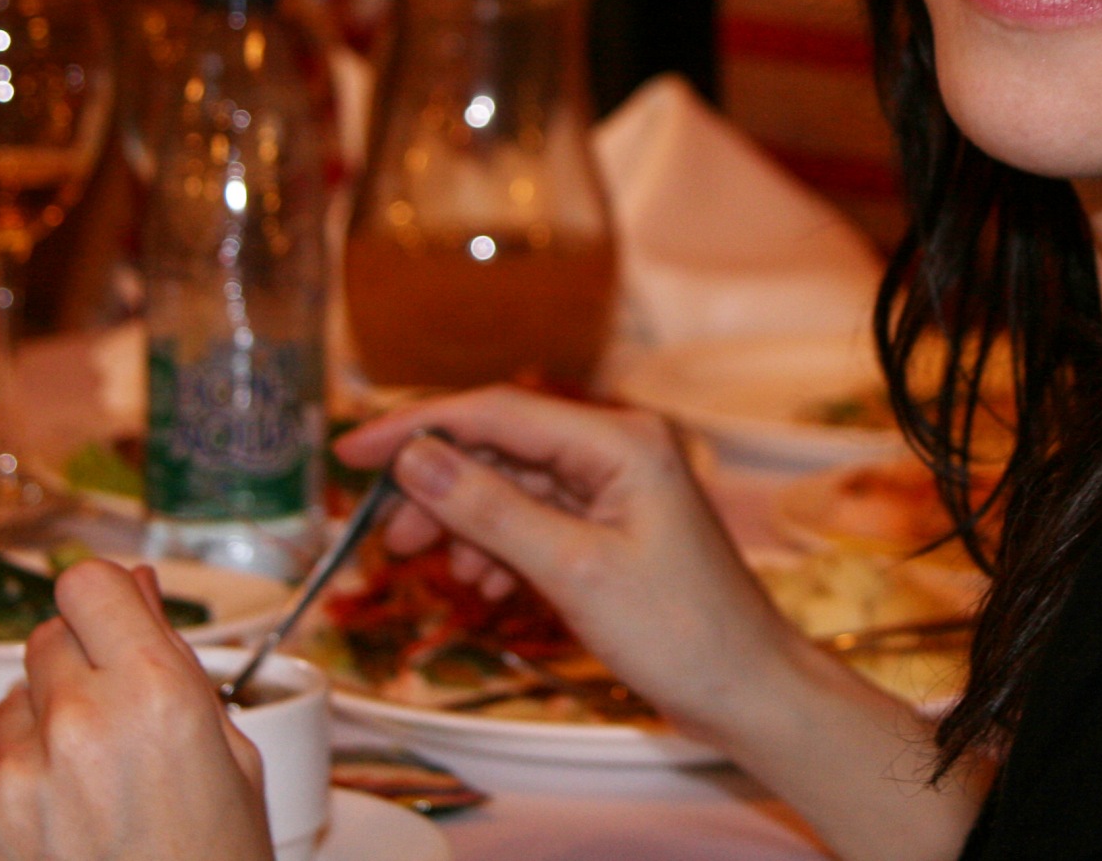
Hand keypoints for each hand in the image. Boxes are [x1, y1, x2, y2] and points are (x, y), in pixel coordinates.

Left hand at [0, 561, 271, 860]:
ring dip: (40, 733)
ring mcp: (12, 779)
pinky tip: (54, 832)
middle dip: (76, 669)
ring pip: (8, 709)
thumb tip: (136, 589)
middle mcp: (76, 724)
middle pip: (44, 640)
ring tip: (88, 794)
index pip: (89, 584)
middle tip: (115, 726)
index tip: (114, 623)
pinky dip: (8, 794)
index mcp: (155, 693)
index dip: (105, 604)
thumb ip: (174, 662)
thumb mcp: (229, 754)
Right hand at [333, 387, 797, 738]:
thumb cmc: (681, 631)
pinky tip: (488, 587)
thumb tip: (416, 460)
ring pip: (515, 488)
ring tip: (446, 576)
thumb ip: (490, 510)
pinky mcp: (613, 529)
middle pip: (503, 448)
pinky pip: (538, 521)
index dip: (420, 427)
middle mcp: (619, 450)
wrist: (747, 690)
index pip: (499, 411)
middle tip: (392, 539)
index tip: (354, 452)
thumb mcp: (571, 570)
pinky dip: (503, 549)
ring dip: (470, 526)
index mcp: (620, 440)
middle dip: (443, 488)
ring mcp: (618, 490)